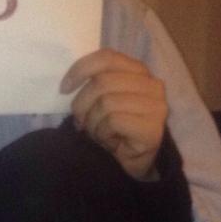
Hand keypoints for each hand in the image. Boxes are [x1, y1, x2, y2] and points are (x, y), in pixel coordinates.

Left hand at [60, 48, 167, 179]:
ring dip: (93, 123)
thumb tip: (68, 84)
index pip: (107, 57)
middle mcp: (152, 84)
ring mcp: (156, 106)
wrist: (131, 163)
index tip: (64, 89)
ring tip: (98, 134)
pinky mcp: (153, 128)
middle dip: (82, 104)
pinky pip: (114, 121)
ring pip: (106, 102)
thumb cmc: (113, 129)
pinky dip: (103, 133)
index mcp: (138, 71)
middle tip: (82, 122)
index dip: (80, 69)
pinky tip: (110, 141)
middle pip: (102, 82)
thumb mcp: (100, 99)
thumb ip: (94, 83)